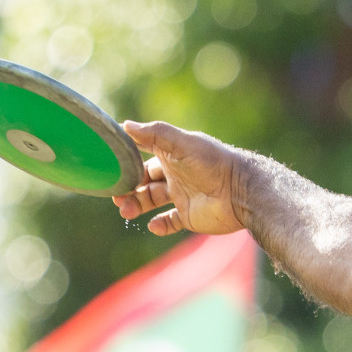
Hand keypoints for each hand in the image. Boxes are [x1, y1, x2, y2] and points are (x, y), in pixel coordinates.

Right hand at [112, 121, 245, 236]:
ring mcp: (182, 196)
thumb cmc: (213, 162)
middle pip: (144, 182)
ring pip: (151, 202)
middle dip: (128, 188)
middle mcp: (175, 175)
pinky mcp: (189, 216)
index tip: (110, 168)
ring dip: (137, 206)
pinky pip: (170, 222)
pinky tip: (152, 226)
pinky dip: (160, 226)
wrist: (241, 191)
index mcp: (172, 155)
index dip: (127, 163)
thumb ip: (155, 134)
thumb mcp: (181, 143)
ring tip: (126, 211)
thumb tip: (125, 125)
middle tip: (117, 196)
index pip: (143, 156)